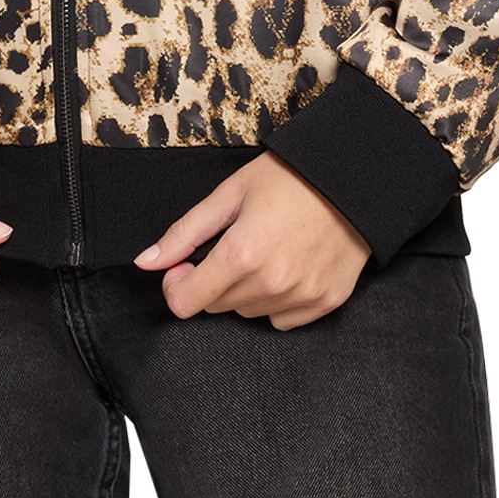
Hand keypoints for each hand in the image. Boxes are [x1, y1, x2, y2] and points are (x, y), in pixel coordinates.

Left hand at [132, 153, 370, 329]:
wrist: (353, 177)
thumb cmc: (289, 178)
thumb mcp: (229, 194)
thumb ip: (185, 233)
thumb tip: (145, 263)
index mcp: (241, 255)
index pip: (185, 303)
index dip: (177, 284)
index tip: (187, 264)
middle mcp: (271, 283)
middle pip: (216, 307)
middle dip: (214, 281)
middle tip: (234, 244)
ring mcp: (302, 296)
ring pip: (248, 313)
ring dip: (246, 290)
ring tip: (267, 250)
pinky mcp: (326, 303)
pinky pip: (283, 319)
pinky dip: (277, 300)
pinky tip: (288, 266)